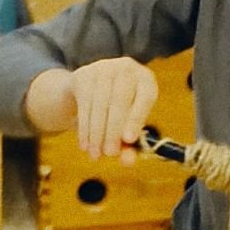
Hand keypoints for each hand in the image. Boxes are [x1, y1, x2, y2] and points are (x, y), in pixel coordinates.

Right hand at [28, 56, 156, 159]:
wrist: (87, 91)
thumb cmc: (116, 112)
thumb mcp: (126, 126)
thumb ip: (129, 144)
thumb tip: (128, 161)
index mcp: (146, 80)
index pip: (145, 97)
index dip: (137, 118)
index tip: (129, 140)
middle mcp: (127, 68)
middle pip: (120, 101)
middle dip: (113, 131)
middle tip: (109, 154)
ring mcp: (104, 68)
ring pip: (100, 105)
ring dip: (97, 134)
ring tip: (96, 155)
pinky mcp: (84, 75)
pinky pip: (84, 105)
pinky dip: (84, 128)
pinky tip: (85, 145)